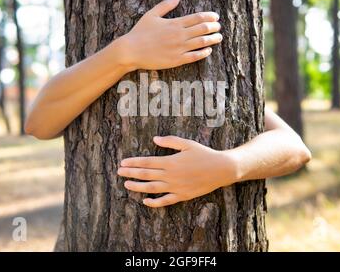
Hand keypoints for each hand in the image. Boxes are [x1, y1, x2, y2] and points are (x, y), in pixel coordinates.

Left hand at [117, 135, 237, 207]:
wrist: (220, 169)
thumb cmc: (204, 154)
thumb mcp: (187, 143)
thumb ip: (170, 141)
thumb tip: (154, 138)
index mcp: (170, 161)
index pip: (147, 162)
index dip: (134, 163)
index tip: (123, 163)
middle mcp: (170, 175)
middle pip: (146, 175)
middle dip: (131, 173)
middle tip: (119, 172)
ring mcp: (175, 187)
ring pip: (152, 188)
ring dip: (137, 187)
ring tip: (126, 184)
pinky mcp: (181, 196)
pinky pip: (165, 201)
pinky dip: (154, 202)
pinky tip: (145, 201)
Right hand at [118, 0, 221, 70]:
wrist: (131, 51)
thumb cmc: (140, 32)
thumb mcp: (151, 15)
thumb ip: (165, 5)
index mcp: (174, 23)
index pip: (198, 18)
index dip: (210, 16)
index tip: (216, 17)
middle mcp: (179, 35)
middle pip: (203, 29)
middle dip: (214, 27)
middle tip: (219, 27)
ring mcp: (179, 48)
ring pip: (202, 42)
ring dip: (213, 39)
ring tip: (219, 37)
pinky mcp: (176, 60)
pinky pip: (195, 56)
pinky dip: (204, 53)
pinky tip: (209, 50)